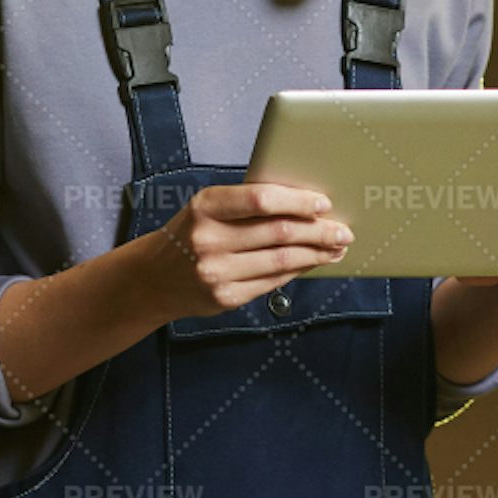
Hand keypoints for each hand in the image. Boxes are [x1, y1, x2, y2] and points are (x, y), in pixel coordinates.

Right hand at [143, 180, 350, 320]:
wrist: (155, 278)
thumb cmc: (191, 234)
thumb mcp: (208, 208)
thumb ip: (247, 205)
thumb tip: (304, 206)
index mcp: (206, 206)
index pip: (261, 200)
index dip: (297, 202)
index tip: (323, 204)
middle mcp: (209, 239)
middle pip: (279, 233)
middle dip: (318, 231)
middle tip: (343, 230)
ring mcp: (217, 272)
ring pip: (281, 260)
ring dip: (316, 254)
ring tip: (336, 248)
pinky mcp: (226, 297)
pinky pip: (273, 281)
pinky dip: (298, 270)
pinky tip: (312, 263)